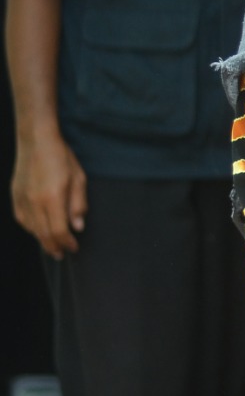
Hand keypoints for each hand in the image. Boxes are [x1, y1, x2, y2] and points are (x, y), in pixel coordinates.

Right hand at [12, 131, 87, 257]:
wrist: (36, 141)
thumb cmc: (61, 157)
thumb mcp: (78, 178)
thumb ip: (78, 204)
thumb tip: (78, 226)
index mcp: (52, 198)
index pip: (58, 231)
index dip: (66, 243)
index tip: (73, 247)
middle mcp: (34, 202)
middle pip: (43, 234)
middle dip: (54, 247)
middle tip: (62, 254)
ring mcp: (22, 200)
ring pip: (31, 229)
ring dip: (42, 240)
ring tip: (52, 245)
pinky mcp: (15, 196)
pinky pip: (22, 220)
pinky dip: (31, 228)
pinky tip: (39, 230)